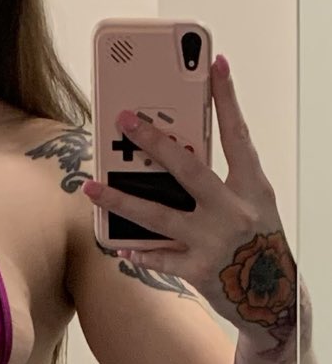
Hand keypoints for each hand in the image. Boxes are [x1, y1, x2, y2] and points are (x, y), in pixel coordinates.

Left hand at [83, 55, 300, 359]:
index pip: (238, 134)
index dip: (227, 99)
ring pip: (158, 215)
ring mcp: (214, 241)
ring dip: (120, 202)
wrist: (272, 298)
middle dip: (154, 142)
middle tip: (126, 120)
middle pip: (188, 169)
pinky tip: (117, 244)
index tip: (215, 65)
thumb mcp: (254, 204)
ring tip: (91, 188)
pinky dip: (138, 252)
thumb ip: (224, 183)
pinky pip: (160, 258)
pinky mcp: (198, 271)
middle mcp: (233, 209)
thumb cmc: (257, 243)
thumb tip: (177, 160)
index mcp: (251, 186)